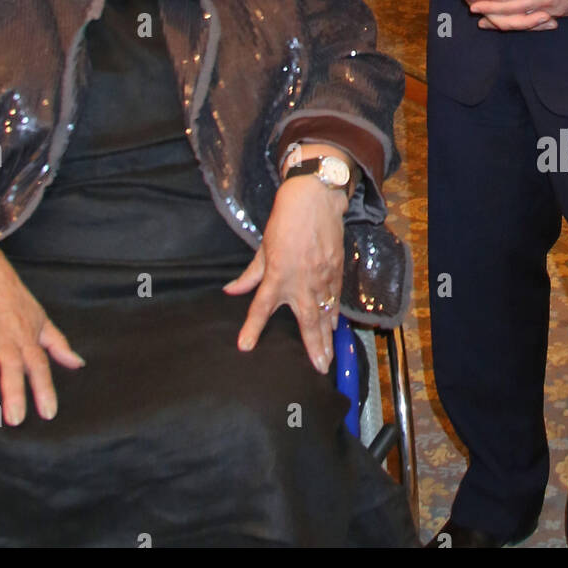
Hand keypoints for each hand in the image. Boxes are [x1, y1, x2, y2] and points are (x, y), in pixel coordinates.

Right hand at [0, 240, 83, 424]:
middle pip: (12, 366)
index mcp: (26, 337)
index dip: (45, 388)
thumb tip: (77, 363)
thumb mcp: (40, 317)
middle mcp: (5, 339)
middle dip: (14, 392)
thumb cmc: (12, 297)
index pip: (39, 364)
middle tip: (14, 418)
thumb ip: (58, 343)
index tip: (49, 413)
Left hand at [223, 175, 346, 373]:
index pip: (260, 307)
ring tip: (328, 358)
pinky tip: (335, 328)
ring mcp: (321, 277)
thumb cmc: (285, 220)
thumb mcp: (263, 246)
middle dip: (313, 348)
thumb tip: (232, 291)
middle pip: (307, 322)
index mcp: (277, 274)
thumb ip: (250, 274)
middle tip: (319, 368)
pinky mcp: (336, 270)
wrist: (315, 199)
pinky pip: (335, 299)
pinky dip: (334, 314)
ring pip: (325, 314)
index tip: (245, 346)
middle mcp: (300, 281)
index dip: (252, 328)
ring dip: (327, 338)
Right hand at [432, 0, 556, 27]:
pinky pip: (505, 21)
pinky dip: (522, 23)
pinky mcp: (488, 10)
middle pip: (503, 15)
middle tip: (548, 10)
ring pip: (505, 23)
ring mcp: (482, 9)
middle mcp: (476, 3)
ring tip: (549, 22)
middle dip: (527, 13)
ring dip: (527, 24)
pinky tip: (540, 23)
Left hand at [479, 0, 567, 28]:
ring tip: (496, 24)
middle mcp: (553, 9)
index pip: (511, 4)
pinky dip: (531, 22)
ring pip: (532, 22)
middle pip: (519, 17)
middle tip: (478, 21)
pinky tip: (525, 21)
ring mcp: (563, 12)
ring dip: (513, 23)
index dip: (491, 6)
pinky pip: (545, 20)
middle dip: (497, 19)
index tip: (473, 7)